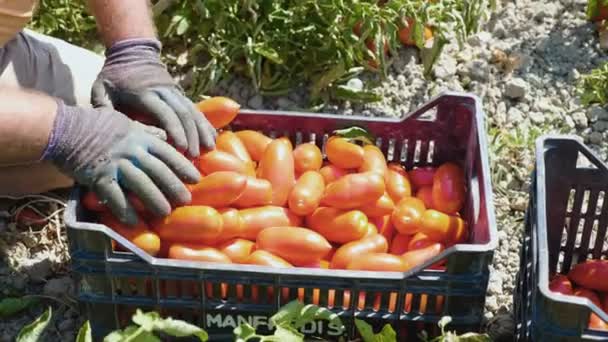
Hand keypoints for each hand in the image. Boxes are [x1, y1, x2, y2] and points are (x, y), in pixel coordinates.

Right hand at [42, 100, 200, 223]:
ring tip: (165, 213)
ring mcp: (115, 164)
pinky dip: (125, 210)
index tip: (196, 178)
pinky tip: (135, 222)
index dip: (183, 166)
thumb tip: (165, 136)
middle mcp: (131, 151)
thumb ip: (147, 132)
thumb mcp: (126, 122)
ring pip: (140, 184)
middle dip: (173, 186)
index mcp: (140, 137)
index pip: (167, 152)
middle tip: (186, 200)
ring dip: (154, 200)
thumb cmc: (97, 125)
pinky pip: (114, 196)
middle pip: (158, 170)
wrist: (65, 129)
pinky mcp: (98, 177)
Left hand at [91, 38, 215, 157]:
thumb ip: (103, 108)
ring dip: (202, 130)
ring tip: (209, 149)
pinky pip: (195, 108)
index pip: (164, 112)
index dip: (175, 130)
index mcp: (144, 93)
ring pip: (192, 111)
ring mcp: (174, 91)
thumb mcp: (101, 89)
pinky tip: (212, 137)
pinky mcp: (180, 93)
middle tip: (194, 157)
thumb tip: (109, 131)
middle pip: (183, 114)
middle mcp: (163, 91)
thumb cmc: (114, 76)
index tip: (182, 148)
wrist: (131, 52)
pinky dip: (205, 123)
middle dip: (191, 136)